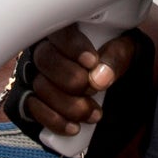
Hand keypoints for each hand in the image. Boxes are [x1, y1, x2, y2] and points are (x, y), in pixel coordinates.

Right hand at [16, 26, 131, 137]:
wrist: (114, 85)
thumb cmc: (113, 59)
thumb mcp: (125, 52)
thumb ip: (115, 58)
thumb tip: (99, 77)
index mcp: (66, 30)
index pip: (59, 31)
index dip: (73, 47)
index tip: (92, 62)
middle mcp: (45, 49)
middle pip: (45, 59)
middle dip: (72, 80)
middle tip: (95, 89)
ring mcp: (35, 75)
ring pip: (40, 87)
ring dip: (69, 105)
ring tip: (94, 113)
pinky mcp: (32, 99)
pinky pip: (34, 109)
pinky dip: (55, 121)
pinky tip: (75, 127)